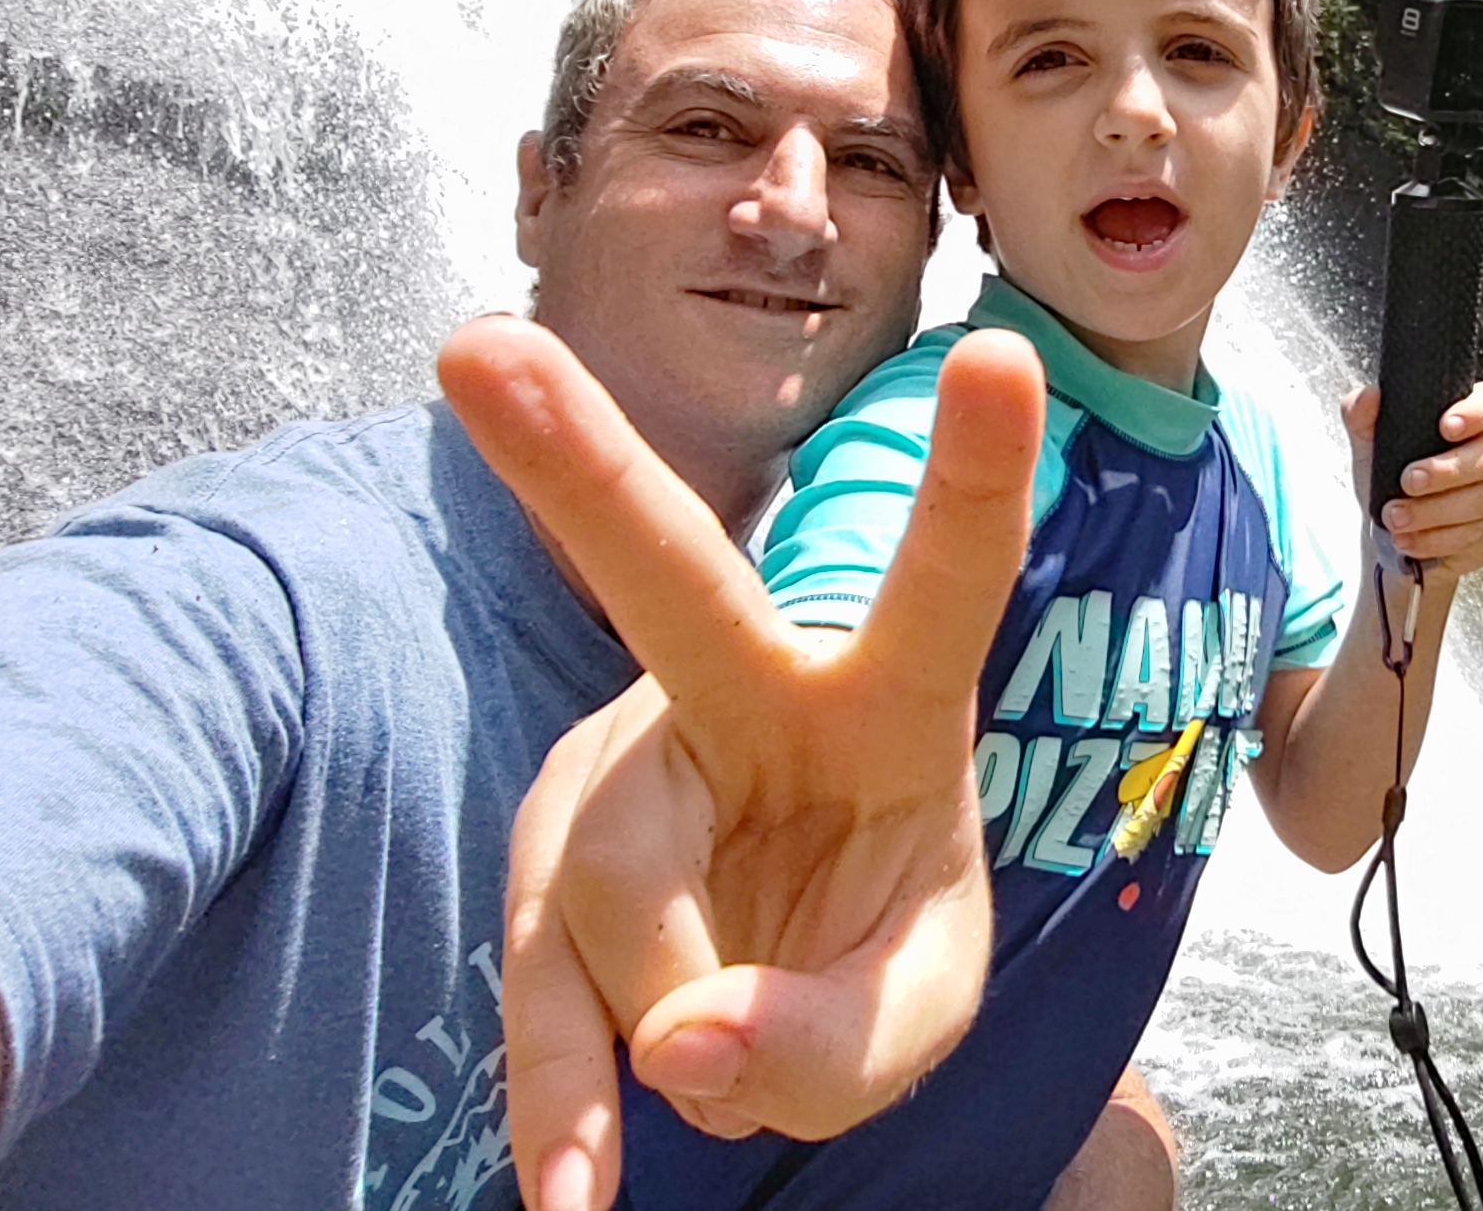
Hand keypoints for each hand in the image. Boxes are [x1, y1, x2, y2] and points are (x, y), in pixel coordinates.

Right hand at [438, 317, 1044, 1210]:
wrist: (774, 987)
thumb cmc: (876, 943)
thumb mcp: (923, 1006)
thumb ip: (842, 1040)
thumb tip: (681, 1043)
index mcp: (887, 697)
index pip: (947, 581)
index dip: (975, 474)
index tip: (1005, 355)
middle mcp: (739, 695)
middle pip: (664, 584)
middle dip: (580, 469)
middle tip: (477, 356)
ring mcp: (623, 773)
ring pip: (620, 891)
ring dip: (689, 1028)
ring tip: (746, 1069)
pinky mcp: (548, 874)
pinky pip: (541, 991)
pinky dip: (563, 1097)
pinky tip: (576, 1188)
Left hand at [1342, 380, 1482, 581]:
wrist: (1391, 527)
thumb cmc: (1389, 473)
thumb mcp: (1368, 443)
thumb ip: (1361, 413)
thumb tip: (1371, 394)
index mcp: (1472, 418)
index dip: (1477, 411)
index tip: (1445, 426)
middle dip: (1447, 471)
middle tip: (1407, 482)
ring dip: (1434, 512)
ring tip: (1395, 518)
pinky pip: (1477, 536)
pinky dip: (1437, 540)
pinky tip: (1409, 540)